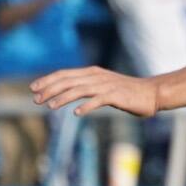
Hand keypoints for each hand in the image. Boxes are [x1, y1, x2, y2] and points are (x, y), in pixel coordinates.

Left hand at [31, 66, 161, 117]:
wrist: (151, 93)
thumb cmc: (127, 92)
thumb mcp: (104, 86)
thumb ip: (87, 87)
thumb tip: (68, 92)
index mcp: (92, 72)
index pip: (64, 74)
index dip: (47, 80)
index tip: (33, 89)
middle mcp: (96, 76)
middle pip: (67, 81)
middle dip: (49, 89)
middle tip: (35, 100)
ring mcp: (106, 85)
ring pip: (79, 90)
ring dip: (62, 98)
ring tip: (49, 106)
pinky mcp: (116, 95)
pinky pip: (98, 100)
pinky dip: (86, 106)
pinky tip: (76, 113)